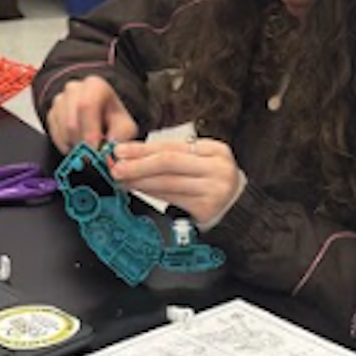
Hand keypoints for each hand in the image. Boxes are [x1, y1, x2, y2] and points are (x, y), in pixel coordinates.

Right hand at [44, 74, 137, 149]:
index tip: (96, 151)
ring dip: (74, 146)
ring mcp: (59, 100)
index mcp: (95, 86)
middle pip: (71, 122)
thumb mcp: (126, 126)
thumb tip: (108, 153)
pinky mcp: (51, 113)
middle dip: (82, 144)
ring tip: (88, 151)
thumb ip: (120, 138)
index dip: (90, 132)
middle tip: (92, 158)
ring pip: (62, 130)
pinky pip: (54, 134)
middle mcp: (73, 89)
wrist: (102, 114)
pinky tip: (78, 146)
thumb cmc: (114, 119)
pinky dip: (65, 145)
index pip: (87, 106)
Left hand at [109, 134, 245, 230]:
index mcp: (216, 150)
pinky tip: (138, 191)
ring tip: (122, 180)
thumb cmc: (212, 182)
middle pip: (169, 163)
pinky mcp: (207, 208)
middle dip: (138, 164)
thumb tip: (132, 155)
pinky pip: (172, 199)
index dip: (143, 148)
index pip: (172, 146)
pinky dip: (151, 193)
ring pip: (167, 182)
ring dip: (140, 181)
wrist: (238, 209)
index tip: (121, 151)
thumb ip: (173, 155)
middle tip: (117, 167)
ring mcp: (214, 190)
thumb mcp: (200, 162)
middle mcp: (218, 169)